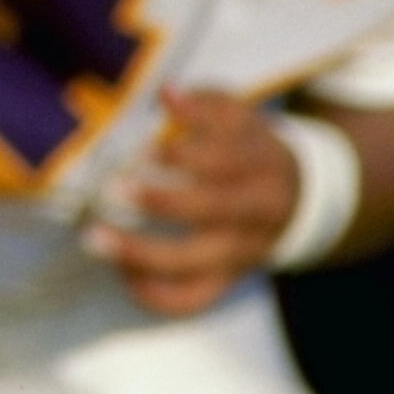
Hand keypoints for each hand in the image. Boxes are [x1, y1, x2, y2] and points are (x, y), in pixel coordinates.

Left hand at [86, 90, 300, 316]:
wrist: (297, 199)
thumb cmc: (250, 150)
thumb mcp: (240, 118)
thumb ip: (205, 104)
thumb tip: (168, 94)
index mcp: (260, 167)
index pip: (225, 161)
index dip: (185, 155)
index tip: (144, 148)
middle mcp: (253, 214)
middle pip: (212, 212)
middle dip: (161, 201)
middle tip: (114, 188)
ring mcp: (240, 253)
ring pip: (195, 264)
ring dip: (142, 255)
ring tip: (96, 239)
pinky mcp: (227, 279)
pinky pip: (193, 299)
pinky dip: (157, 295)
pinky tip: (124, 275)